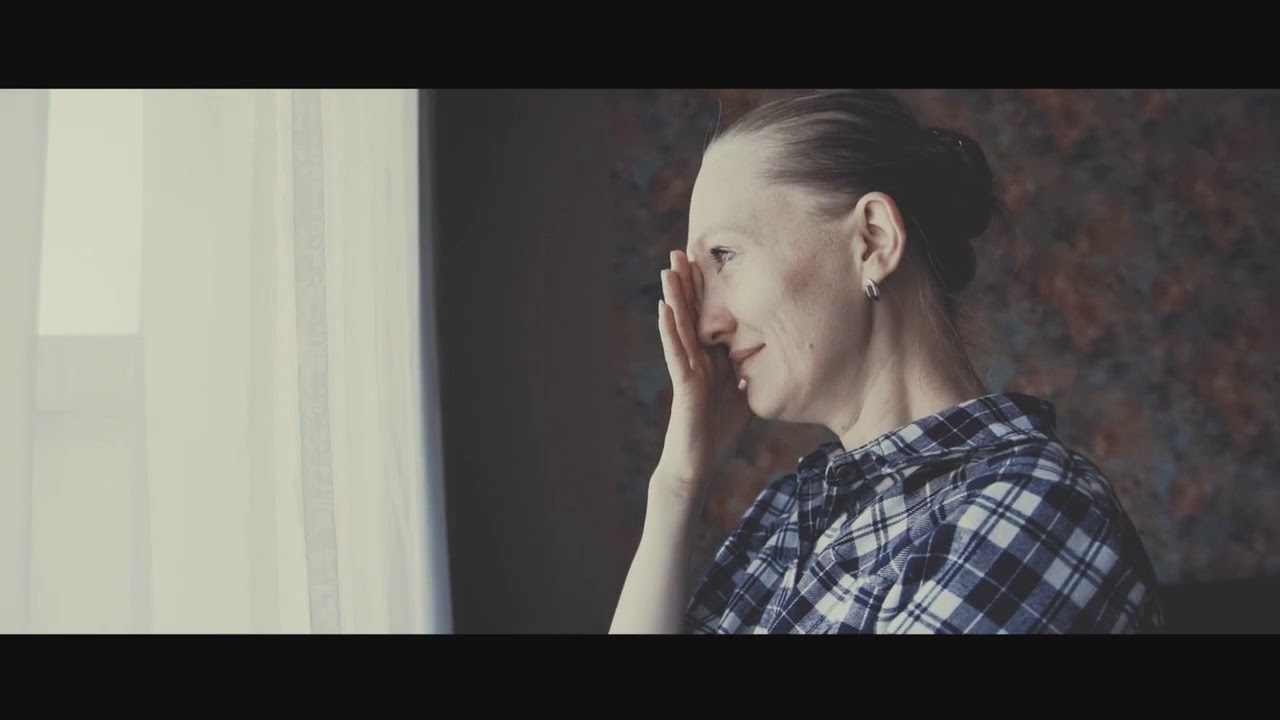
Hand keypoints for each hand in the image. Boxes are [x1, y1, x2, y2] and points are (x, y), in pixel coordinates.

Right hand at [654, 250, 754, 500]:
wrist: (700, 462)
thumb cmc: (720, 431)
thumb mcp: (746, 392)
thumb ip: (753, 370)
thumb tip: (778, 351)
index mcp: (710, 357)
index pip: (708, 315)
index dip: (705, 289)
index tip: (706, 260)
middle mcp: (696, 358)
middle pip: (690, 313)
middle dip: (687, 282)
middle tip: (681, 249)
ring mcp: (687, 369)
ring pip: (679, 326)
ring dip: (673, 297)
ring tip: (667, 268)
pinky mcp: (683, 384)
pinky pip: (675, 352)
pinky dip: (669, 329)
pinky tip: (664, 308)